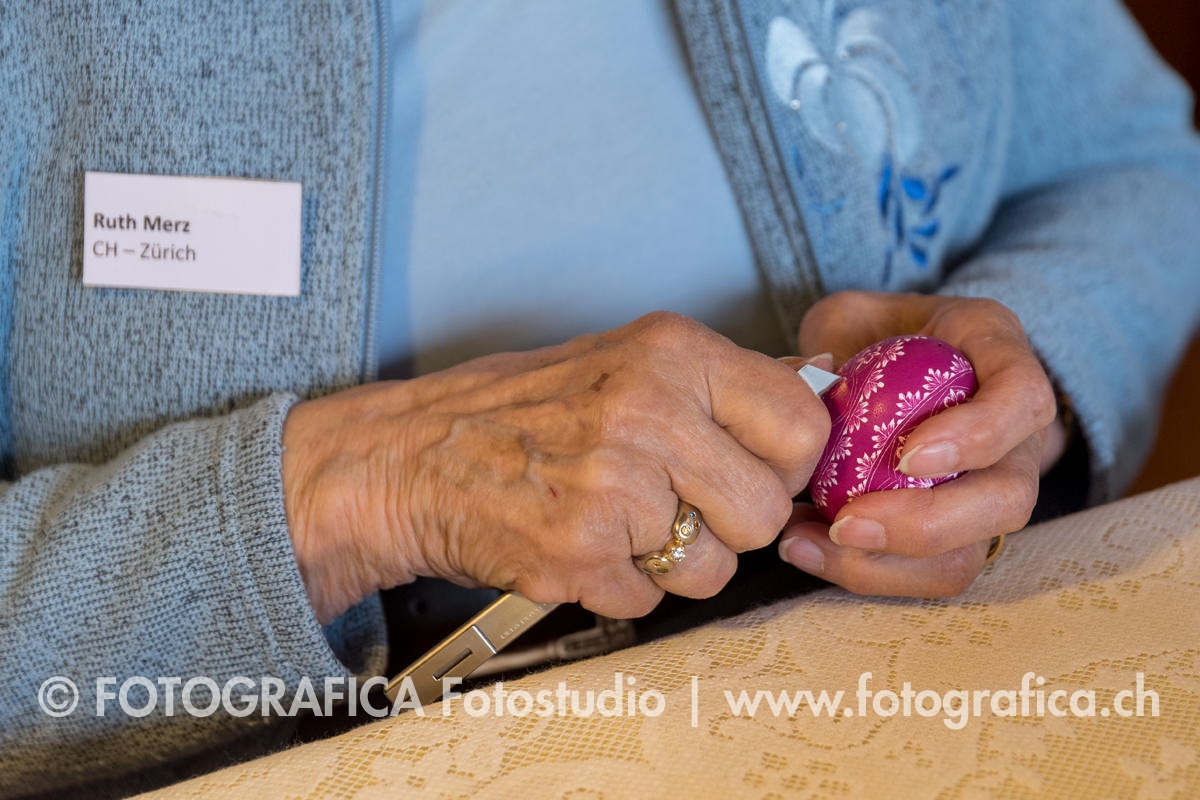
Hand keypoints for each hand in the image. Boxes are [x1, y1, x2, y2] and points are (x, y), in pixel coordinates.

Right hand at [282, 312, 830, 622]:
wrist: (409, 459)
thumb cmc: (520, 413)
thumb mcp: (624, 361)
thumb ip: (715, 386)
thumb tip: (814, 396)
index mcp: (671, 352)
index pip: (802, 425)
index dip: (786, 466)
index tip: (752, 473)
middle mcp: (649, 410)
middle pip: (765, 512)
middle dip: (729, 526)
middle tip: (674, 508)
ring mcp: (613, 486)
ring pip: (715, 570)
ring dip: (672, 564)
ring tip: (615, 523)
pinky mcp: (578, 554)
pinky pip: (649, 603)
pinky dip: (618, 588)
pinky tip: (576, 544)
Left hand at [778, 291, 1064, 596]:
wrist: (898, 366)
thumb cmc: (877, 335)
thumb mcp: (852, 316)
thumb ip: (833, 336)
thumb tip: (808, 378)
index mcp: (999, 359)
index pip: (1021, 400)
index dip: (976, 436)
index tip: (908, 457)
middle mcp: (1016, 436)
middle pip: (1007, 500)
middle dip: (925, 525)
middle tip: (845, 523)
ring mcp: (990, 493)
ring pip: (968, 554)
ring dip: (885, 565)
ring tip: (808, 543)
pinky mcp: (954, 537)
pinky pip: (925, 573)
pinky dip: (864, 571)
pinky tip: (807, 549)